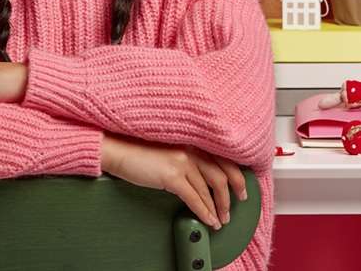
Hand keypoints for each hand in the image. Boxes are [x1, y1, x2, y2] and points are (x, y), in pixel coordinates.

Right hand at [100, 134, 247, 231]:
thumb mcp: (171, 151)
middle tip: (235, 207)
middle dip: (231, 194)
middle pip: (222, 174)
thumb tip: (204, 178)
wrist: (119, 151)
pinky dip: (205, 212)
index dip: (237, 175)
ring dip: (219, 208)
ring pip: (211, 188)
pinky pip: (195, 198)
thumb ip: (189, 158)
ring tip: (220, 219)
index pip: (224, 158)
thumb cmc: (140, 151)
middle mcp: (192, 148)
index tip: (241, 188)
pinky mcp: (172, 175)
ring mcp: (183, 161)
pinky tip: (208, 220)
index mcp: (193, 141)